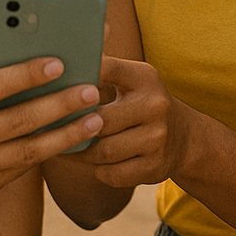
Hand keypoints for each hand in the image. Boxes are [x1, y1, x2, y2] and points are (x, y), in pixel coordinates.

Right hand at [0, 51, 102, 196]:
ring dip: (66, 136)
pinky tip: (74, 138)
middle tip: (92, 92)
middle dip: (60, 105)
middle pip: (20, 120)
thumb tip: (42, 46)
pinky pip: (24, 168)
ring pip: (29, 151)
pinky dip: (51, 152)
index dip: (28, 75)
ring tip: (95, 120)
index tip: (60, 63)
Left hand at [64, 56, 187, 188]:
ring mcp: (157, 139)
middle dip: (75, 126)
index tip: (54, 86)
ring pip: (103, 151)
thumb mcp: (132, 80)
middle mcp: (155, 106)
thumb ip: (103, 70)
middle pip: (101, 120)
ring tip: (64, 146)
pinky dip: (97, 170)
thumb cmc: (142, 103)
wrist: (184, 137)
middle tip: (51, 128)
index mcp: (144, 78)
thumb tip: (60, 61)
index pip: (107, 69)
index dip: (79, 78)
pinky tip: (90, 162)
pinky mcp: (154, 167)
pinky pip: (112, 174)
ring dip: (81, 152)